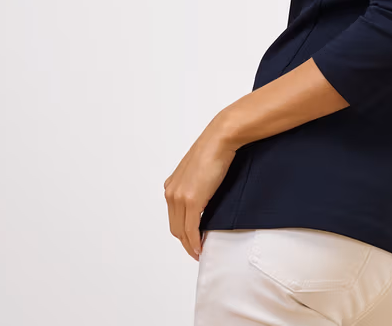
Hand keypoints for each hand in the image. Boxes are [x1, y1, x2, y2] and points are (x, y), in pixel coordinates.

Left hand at [164, 118, 238, 260]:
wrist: (220, 139)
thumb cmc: (215, 149)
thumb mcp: (200, 171)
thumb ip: (197, 186)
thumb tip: (206, 199)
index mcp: (172, 185)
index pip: (174, 217)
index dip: (182, 232)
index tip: (191, 240)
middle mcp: (171, 192)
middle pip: (175, 227)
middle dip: (185, 242)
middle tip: (196, 251)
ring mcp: (180, 197)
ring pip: (181, 231)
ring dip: (190, 245)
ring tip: (199, 252)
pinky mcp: (192, 200)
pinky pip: (191, 229)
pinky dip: (194, 242)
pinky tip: (200, 248)